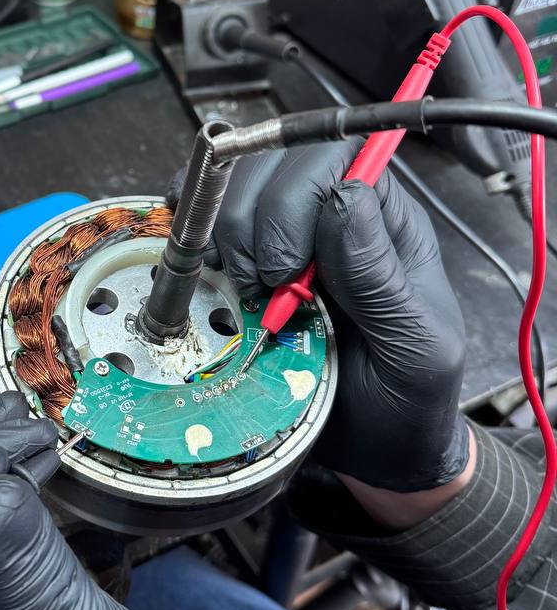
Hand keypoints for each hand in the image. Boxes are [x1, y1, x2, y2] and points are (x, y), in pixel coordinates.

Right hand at [203, 143, 469, 489]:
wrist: (374, 452)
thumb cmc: (405, 402)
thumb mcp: (415, 349)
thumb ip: (381, 277)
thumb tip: (343, 195)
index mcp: (383, 222)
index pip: (331, 156)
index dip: (295, 201)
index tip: (287, 272)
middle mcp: (332, 215)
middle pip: (271, 162)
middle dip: (251, 224)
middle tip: (260, 289)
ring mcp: (283, 235)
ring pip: (233, 185)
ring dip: (222, 235)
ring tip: (242, 291)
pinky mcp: (244, 260)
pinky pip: (207, 219)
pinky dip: (194, 236)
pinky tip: (207, 271)